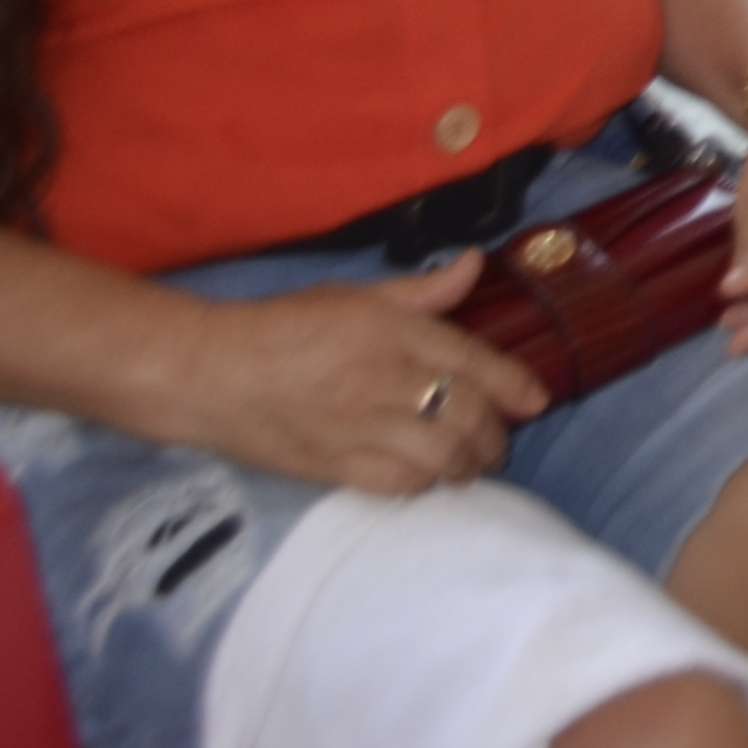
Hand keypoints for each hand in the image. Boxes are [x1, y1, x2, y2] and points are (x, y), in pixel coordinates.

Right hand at [160, 255, 544, 493]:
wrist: (209, 373)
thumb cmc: (282, 326)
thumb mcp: (354, 294)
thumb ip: (420, 289)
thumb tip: (475, 263)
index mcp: (389, 330)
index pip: (469, 359)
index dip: (512, 382)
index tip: (537, 399)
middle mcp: (381, 379)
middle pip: (464, 413)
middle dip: (493, 432)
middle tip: (499, 438)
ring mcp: (357, 426)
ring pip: (439, 456)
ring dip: (466, 464)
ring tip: (471, 463)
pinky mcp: (332, 467)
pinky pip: (396, 485)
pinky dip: (423, 485)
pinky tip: (426, 478)